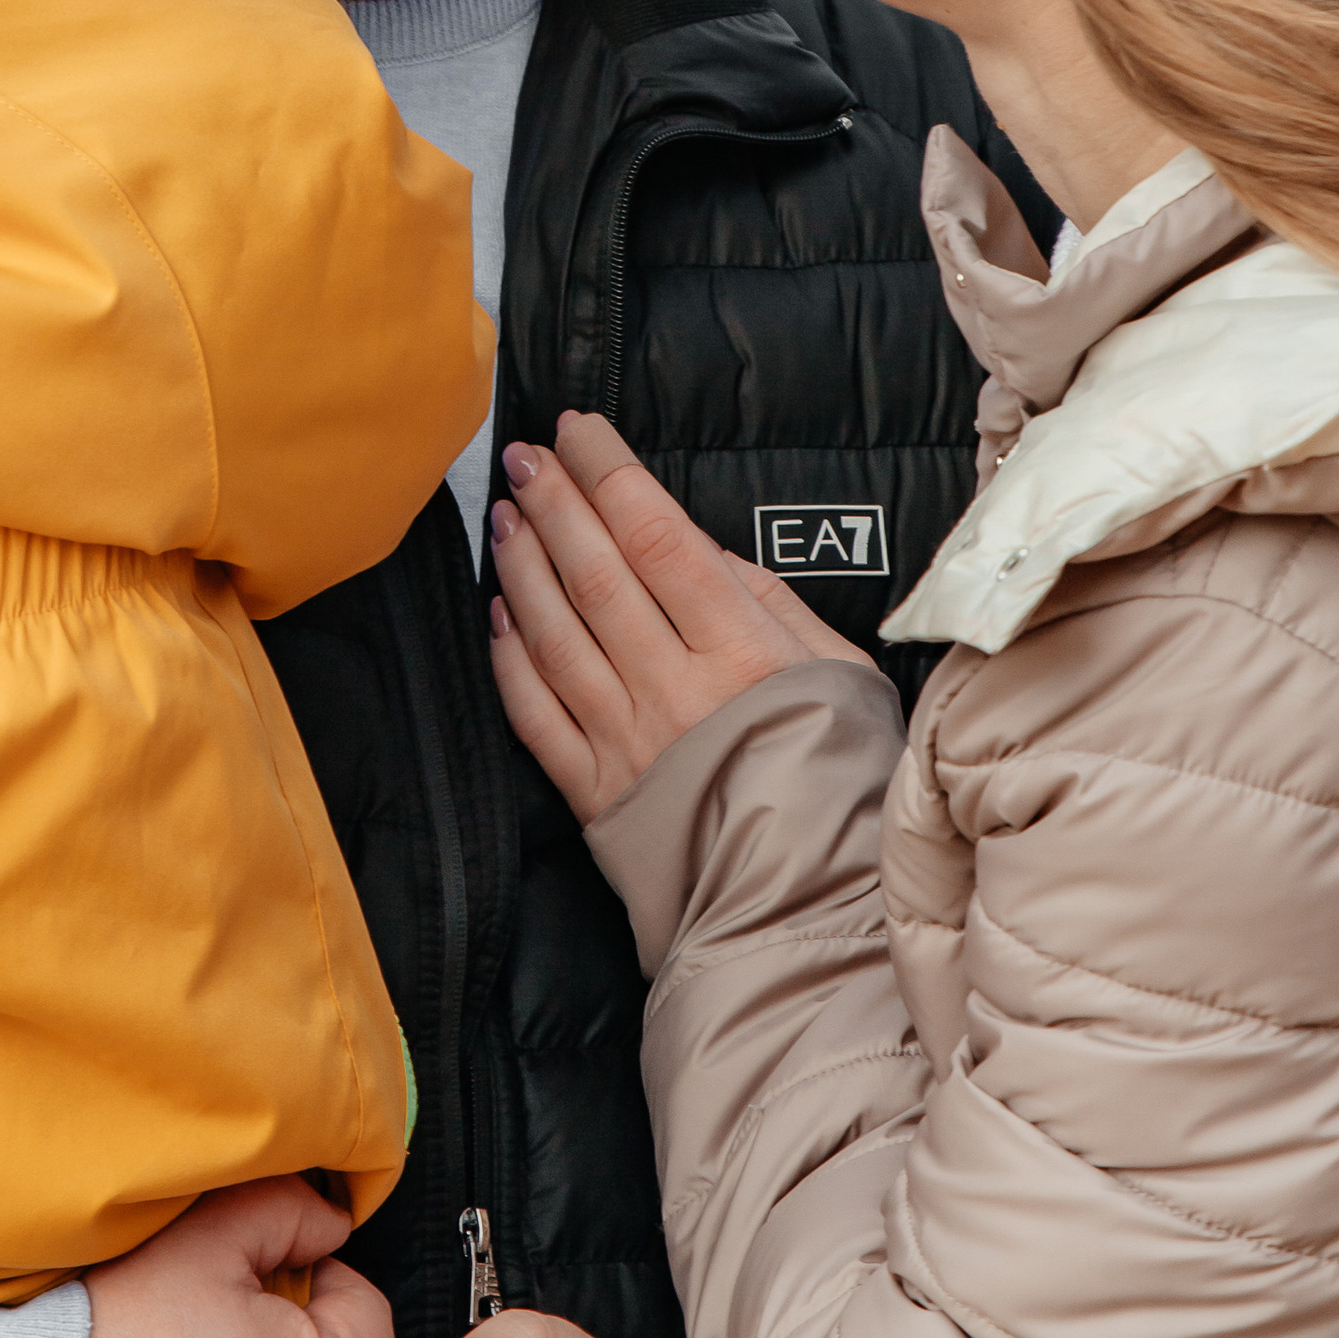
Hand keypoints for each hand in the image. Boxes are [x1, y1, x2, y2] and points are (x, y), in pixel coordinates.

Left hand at [487, 411, 865, 823]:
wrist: (812, 906)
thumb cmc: (840, 781)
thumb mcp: (839, 673)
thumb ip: (769, 603)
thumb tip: (704, 550)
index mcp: (741, 652)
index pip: (658, 538)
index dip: (610, 475)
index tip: (581, 431)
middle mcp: (673, 690)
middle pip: (597, 574)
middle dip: (555, 502)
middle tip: (527, 455)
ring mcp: (626, 742)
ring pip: (555, 634)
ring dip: (523, 566)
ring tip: (507, 514)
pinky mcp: (595, 793)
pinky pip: (536, 714)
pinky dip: (510, 658)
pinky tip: (499, 614)